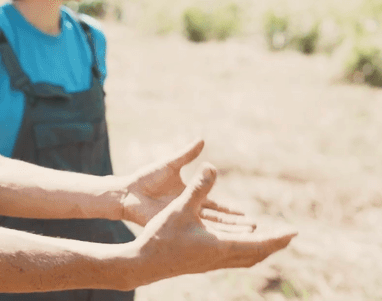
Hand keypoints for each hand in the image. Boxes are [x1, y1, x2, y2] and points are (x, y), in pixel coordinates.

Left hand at [119, 139, 254, 229]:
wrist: (127, 192)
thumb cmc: (146, 178)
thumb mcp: (171, 164)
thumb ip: (187, 155)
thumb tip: (202, 139)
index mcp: (190, 196)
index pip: (216, 205)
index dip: (231, 211)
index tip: (246, 215)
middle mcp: (188, 209)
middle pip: (216, 219)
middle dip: (234, 225)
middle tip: (253, 230)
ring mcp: (180, 219)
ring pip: (207, 228)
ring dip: (224, 233)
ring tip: (241, 239)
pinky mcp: (172, 224)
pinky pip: (192, 231)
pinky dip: (206, 236)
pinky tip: (219, 242)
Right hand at [131, 164, 296, 284]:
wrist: (143, 264)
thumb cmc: (161, 236)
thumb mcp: (180, 208)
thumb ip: (197, 187)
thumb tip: (211, 165)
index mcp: (220, 246)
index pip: (258, 242)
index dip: (277, 236)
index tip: (294, 231)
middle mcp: (220, 258)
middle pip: (257, 253)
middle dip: (274, 243)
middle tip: (289, 235)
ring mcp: (212, 263)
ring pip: (245, 258)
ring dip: (260, 248)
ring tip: (269, 239)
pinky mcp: (203, 263)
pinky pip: (234, 259)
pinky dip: (245, 251)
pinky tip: (239, 244)